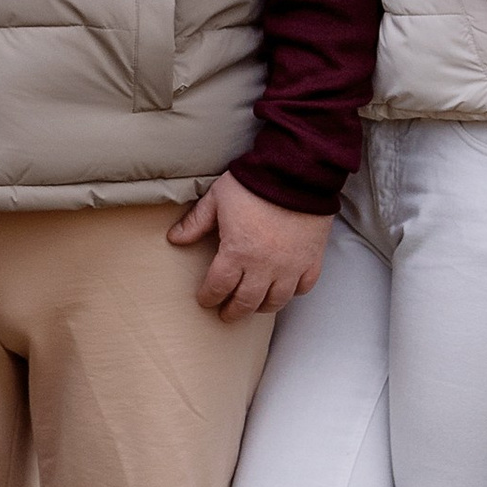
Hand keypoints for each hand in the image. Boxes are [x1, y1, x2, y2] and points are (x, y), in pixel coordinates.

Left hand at [168, 170, 331, 318]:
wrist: (295, 172)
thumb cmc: (254, 183)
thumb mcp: (217, 199)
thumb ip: (196, 222)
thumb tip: (174, 238)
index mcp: (237, 253)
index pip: (218, 287)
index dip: (209, 297)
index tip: (205, 300)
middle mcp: (263, 266)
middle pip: (245, 302)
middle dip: (232, 311)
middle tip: (226, 314)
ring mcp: (290, 266)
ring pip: (275, 302)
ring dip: (261, 307)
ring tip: (253, 305)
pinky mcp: (311, 260)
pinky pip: (303, 287)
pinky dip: (292, 292)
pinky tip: (284, 289)